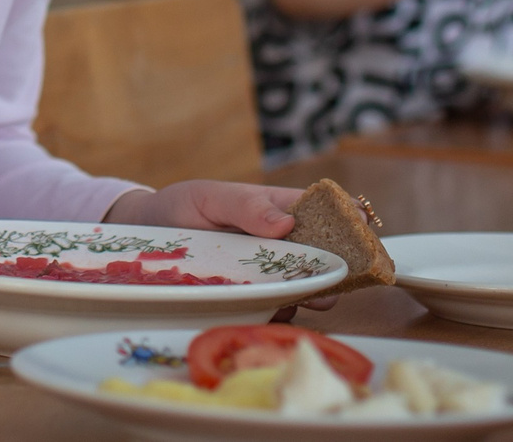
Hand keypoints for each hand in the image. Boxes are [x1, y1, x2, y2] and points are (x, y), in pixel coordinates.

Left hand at [106, 181, 333, 307]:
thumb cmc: (181, 208)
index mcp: (275, 208)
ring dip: (312, 295)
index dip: (348, 216)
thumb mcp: (209, 197)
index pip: (320, 210)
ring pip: (305, 286)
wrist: (147, 237)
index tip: (364, 225)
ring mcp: (268, 273)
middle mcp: (279, 243)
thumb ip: (246, 207)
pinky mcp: (254, 298)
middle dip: (337, 268)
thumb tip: (288, 221)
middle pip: (322, 255)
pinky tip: (273, 315)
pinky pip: (278, 309)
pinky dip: (282, 314)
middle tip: (335, 281)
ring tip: (307, 300)